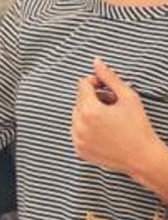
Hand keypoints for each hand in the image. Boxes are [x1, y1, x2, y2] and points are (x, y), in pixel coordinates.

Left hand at [72, 58, 163, 176]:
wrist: (143, 158)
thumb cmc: (138, 126)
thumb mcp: (128, 97)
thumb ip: (109, 77)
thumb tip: (96, 61)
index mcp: (89, 111)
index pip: (82, 85)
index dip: (96, 83)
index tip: (109, 89)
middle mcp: (78, 125)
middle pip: (79, 100)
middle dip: (94, 98)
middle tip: (113, 104)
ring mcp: (77, 139)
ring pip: (76, 116)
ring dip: (90, 113)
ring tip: (110, 118)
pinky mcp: (79, 150)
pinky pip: (77, 131)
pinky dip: (87, 128)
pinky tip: (105, 131)